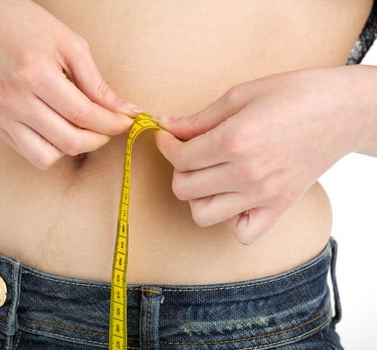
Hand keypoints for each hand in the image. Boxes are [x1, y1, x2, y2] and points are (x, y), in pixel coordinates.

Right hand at [0, 0, 141, 169]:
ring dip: (73, 148)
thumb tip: (125, 111)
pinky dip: (52, 148)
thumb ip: (97, 83)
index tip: (126, 121)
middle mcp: (13, 100)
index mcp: (34, 74)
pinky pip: (30, 154)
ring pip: (48, 157)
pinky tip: (60, 126)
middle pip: (69, 142)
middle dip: (99, 139)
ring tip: (82, 127)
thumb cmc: (28, 26)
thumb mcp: (70, 44)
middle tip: (109, 126)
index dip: (112, 123)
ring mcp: (1, 116)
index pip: (83, 115)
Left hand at [154, 65, 373, 243]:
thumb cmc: (296, 94)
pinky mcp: (279, 207)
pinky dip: (230, 220)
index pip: (180, 157)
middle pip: (184, 188)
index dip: (166, 145)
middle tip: (188, 151)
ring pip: (204, 215)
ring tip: (208, 175)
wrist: (345, 110)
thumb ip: (199, 118)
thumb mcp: (241, 95)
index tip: (167, 136)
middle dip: (178, 168)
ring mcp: (263, 195)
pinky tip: (233, 196)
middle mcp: (246, 173)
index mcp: (235, 140)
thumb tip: (167, 125)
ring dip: (197, 196)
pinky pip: (242, 232)